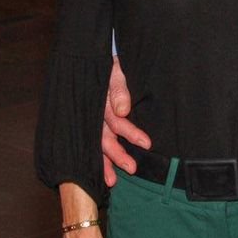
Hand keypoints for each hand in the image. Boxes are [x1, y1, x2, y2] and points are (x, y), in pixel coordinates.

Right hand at [101, 56, 150, 186]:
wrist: (93, 56)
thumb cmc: (108, 63)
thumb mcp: (115, 70)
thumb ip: (119, 89)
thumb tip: (123, 110)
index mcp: (98, 102)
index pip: (115, 121)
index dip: (130, 132)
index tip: (146, 143)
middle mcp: (92, 113)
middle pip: (103, 138)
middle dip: (117, 155)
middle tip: (132, 168)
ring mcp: (90, 118)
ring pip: (97, 143)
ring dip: (104, 162)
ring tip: (112, 182)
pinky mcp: (91, 120)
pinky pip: (93, 140)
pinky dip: (97, 157)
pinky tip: (102, 173)